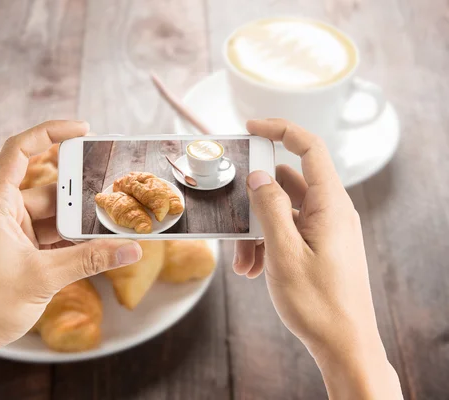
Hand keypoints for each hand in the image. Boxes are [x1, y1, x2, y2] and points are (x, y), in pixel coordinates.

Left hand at [0, 120, 142, 399]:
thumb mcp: (43, 277)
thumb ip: (90, 259)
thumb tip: (132, 249)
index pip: (21, 150)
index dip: (52, 133)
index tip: (84, 130)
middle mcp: (0, 211)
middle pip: (48, 188)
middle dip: (81, 194)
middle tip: (115, 195)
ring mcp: (8, 231)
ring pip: (51, 215)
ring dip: (78, 222)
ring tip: (113, 224)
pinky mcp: (15, 251)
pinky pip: (48, 236)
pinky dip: (69, 240)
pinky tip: (96, 245)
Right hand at [233, 119, 401, 398]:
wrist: (344, 345)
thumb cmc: (318, 302)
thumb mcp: (284, 252)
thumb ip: (270, 208)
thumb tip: (259, 176)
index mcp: (330, 204)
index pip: (309, 148)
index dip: (280, 130)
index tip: (250, 127)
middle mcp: (332, 211)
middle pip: (286, 185)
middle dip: (254, 203)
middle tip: (231, 224)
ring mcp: (326, 229)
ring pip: (282, 211)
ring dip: (256, 230)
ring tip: (243, 264)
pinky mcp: (320, 245)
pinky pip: (288, 231)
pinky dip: (267, 243)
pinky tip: (253, 269)